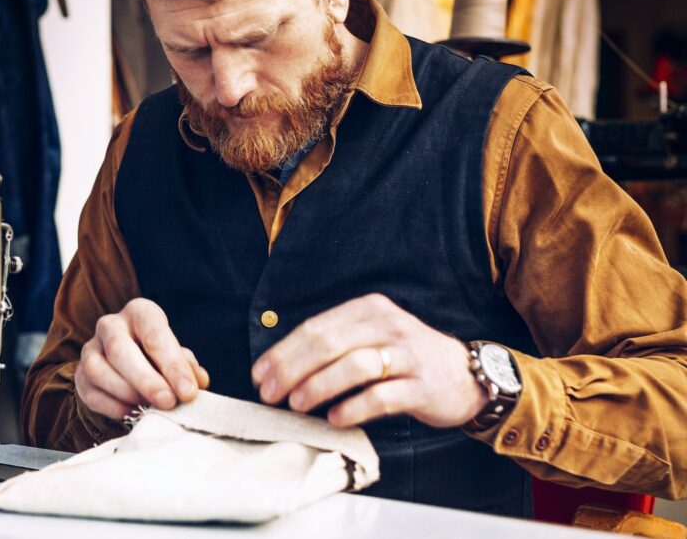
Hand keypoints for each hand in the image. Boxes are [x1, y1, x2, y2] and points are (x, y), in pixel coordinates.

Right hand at [75, 298, 209, 420]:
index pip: (154, 334)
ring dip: (126, 393)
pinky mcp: (80, 375)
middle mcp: (110, 326)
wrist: (130, 364)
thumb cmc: (159, 356)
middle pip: (120, 350)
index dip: (172, 364)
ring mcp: (90, 349)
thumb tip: (198, 382)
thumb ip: (187, 367)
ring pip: (98, 370)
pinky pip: (90, 392)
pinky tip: (132, 414)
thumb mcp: (176, 355)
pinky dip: (112, 407)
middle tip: (168, 402)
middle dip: (146, 380)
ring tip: (149, 408)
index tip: (188, 392)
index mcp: (140, 313)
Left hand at [251, 294, 487, 428]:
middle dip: (292, 370)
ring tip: (296, 404)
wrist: (467, 376)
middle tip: (269, 393)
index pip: (316, 327)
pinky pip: (382, 395)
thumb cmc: (406, 358)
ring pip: (354, 365)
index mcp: (369, 309)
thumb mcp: (373, 336)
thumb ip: (335, 344)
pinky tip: (334, 418)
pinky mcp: (422, 385)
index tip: (259, 374)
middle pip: (329, 344)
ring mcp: (408, 354)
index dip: (283, 352)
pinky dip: (354, 406)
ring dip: (319, 386)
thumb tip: (281, 368)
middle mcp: (388, 325)